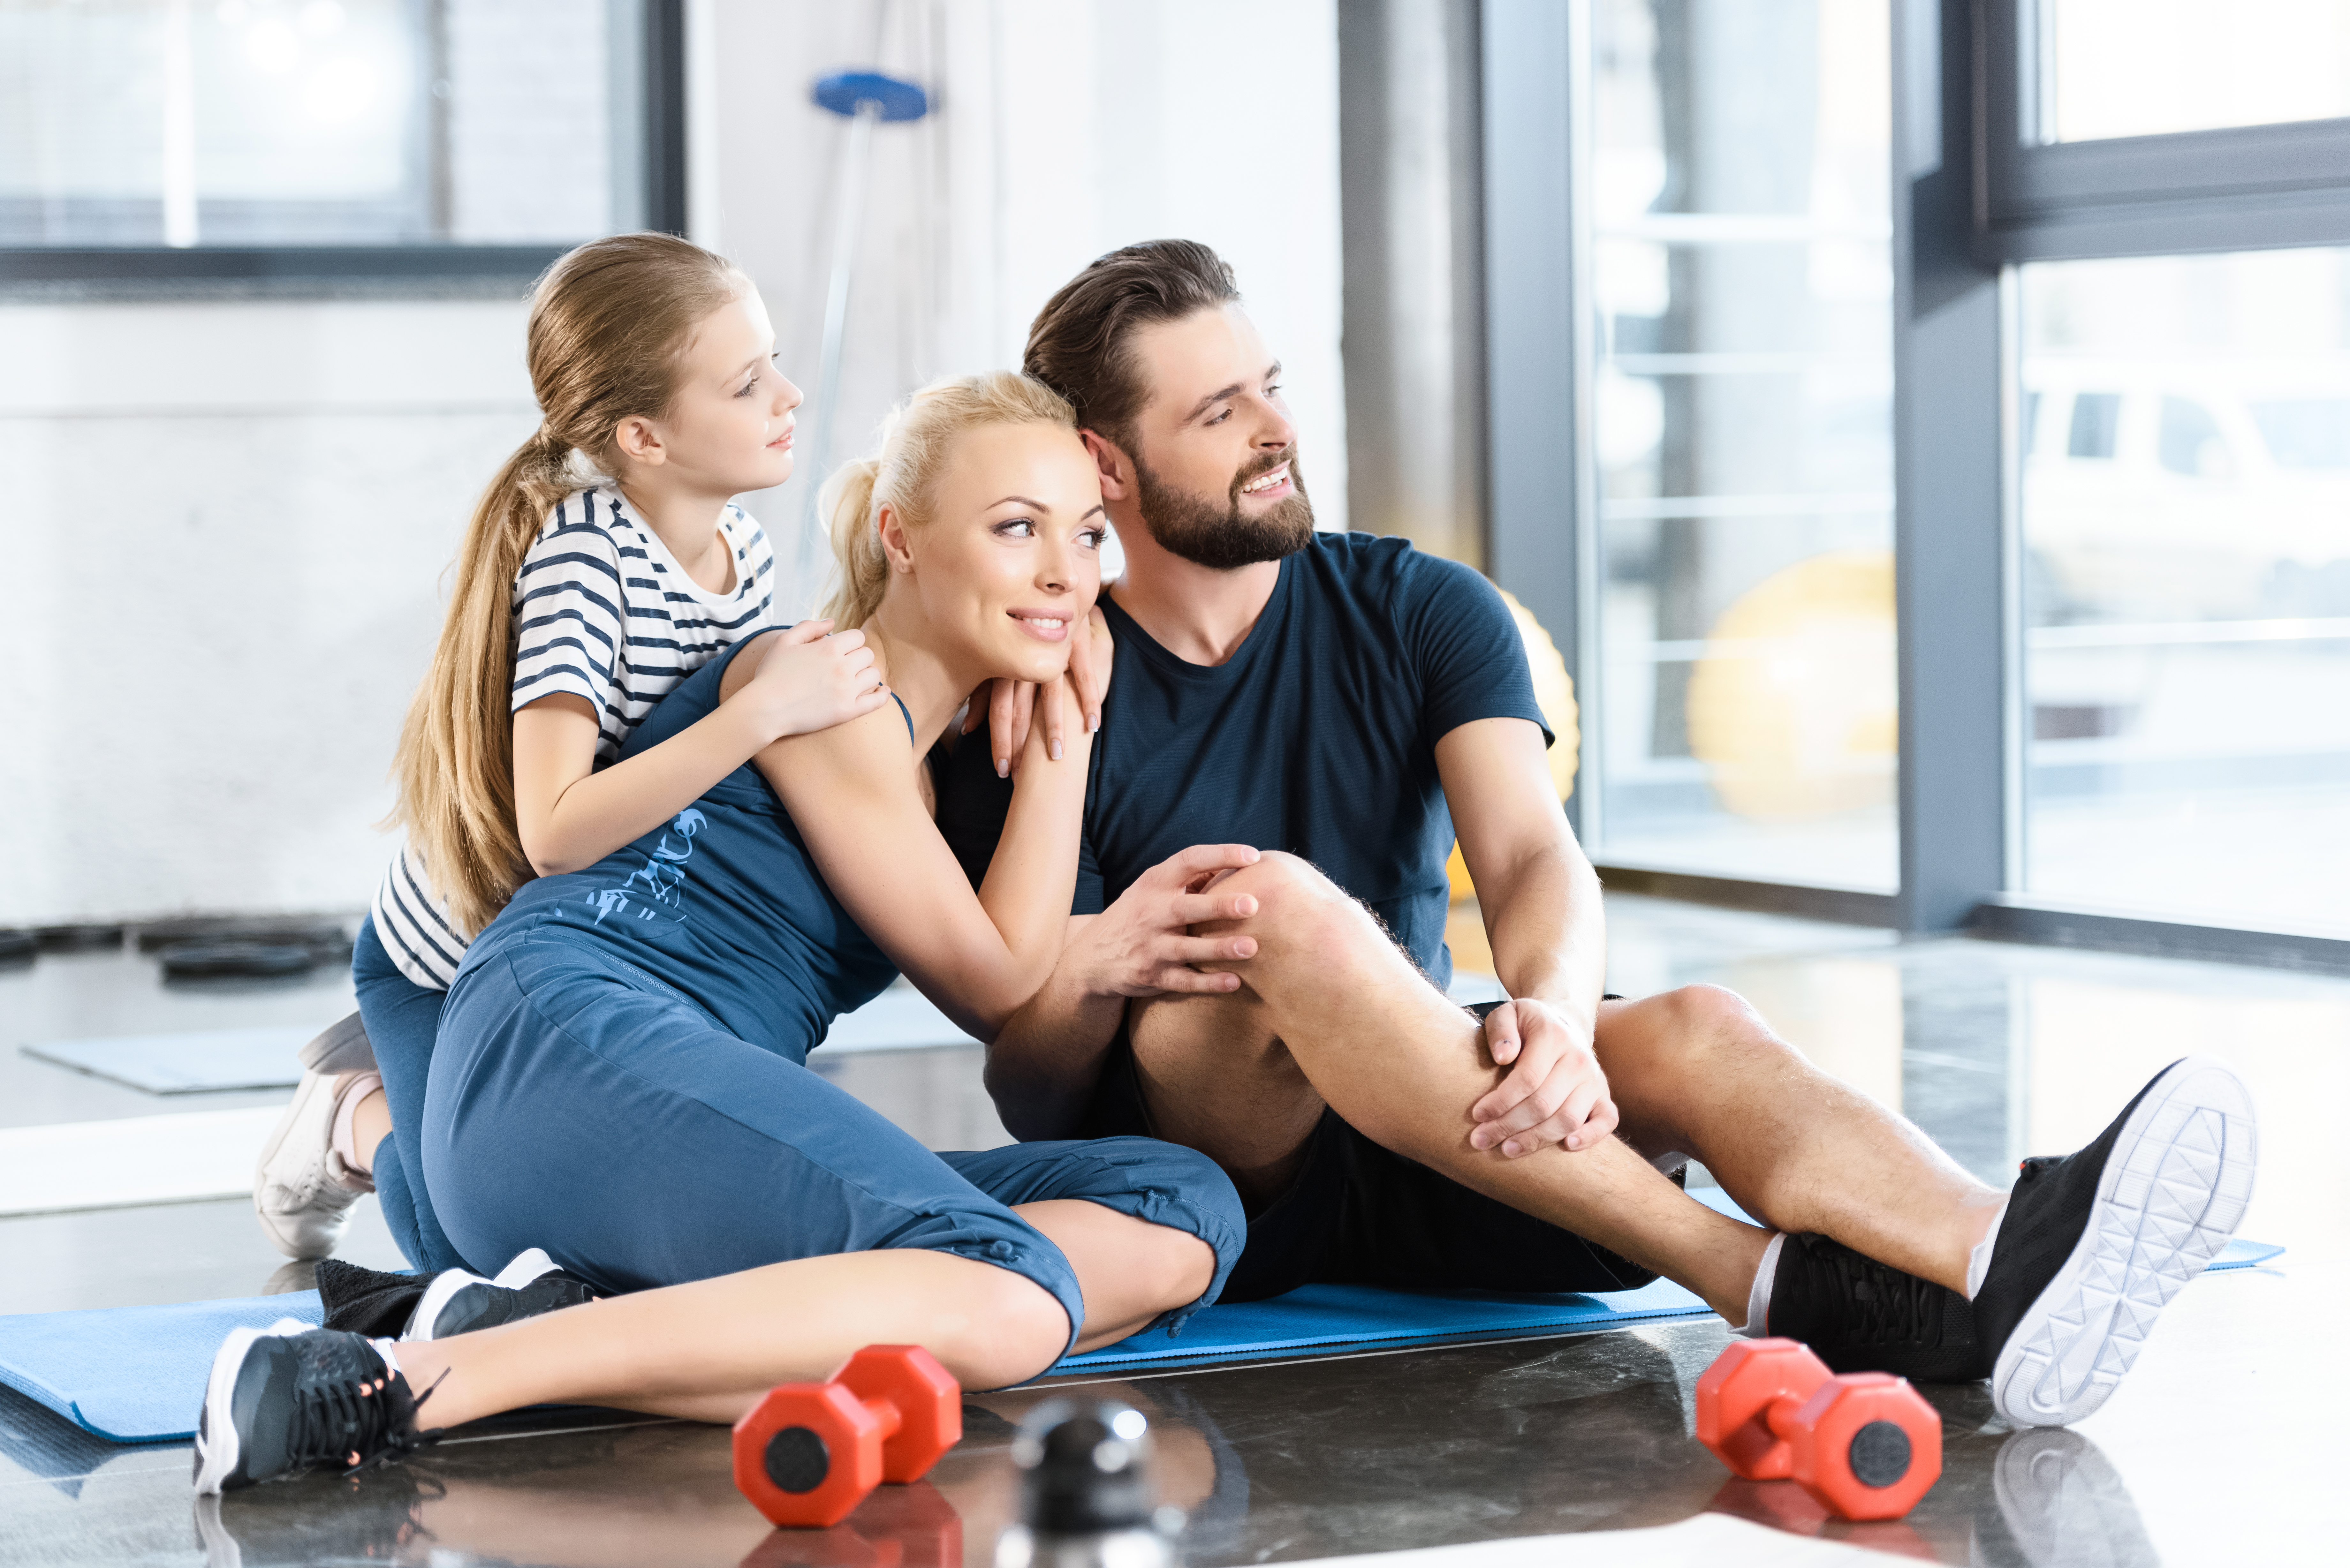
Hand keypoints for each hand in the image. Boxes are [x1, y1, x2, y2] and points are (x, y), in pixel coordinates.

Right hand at [741, 620, 888, 737]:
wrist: (764, 710)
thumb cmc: (771, 674)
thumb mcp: (784, 641)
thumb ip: (810, 627)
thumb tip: (833, 622)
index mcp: (828, 648)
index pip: (857, 637)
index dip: (850, 642)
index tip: (841, 650)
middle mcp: (842, 667)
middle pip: (867, 655)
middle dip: (857, 658)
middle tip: (844, 666)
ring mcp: (846, 691)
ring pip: (873, 675)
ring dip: (866, 675)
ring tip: (854, 679)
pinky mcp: (847, 712)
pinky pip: (876, 701)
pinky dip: (882, 695)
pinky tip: (882, 691)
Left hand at [963, 608, 1113, 775]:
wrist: (1046, 591)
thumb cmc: (1017, 633)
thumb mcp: (997, 662)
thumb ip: (983, 695)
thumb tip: (968, 729)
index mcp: (1005, 666)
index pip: (1000, 710)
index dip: (1000, 740)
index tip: (1002, 769)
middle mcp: (1025, 660)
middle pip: (1021, 708)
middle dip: (1020, 743)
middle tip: (1019, 773)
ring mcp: (1052, 652)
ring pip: (1052, 695)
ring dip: (1055, 728)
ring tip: (1057, 756)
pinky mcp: (1077, 642)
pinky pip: (1084, 675)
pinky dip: (1088, 700)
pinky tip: (1092, 725)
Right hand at [1073, 844, 1265, 997]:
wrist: (1090, 958)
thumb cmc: (1135, 915)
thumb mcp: (1149, 889)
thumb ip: (1187, 878)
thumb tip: (1236, 863)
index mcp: (1154, 883)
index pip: (1188, 860)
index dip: (1221, 854)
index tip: (1253, 855)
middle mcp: (1151, 913)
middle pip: (1187, 908)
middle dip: (1219, 906)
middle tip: (1253, 904)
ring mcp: (1150, 947)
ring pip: (1187, 949)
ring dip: (1219, 948)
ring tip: (1251, 947)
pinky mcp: (1152, 976)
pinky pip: (1183, 981)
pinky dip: (1208, 983)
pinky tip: (1234, 982)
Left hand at [1468, 997, 1616, 1156]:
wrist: (1563, 1024)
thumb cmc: (1527, 1025)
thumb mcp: (1508, 1014)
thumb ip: (1501, 1030)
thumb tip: (1502, 1056)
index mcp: (1553, 1037)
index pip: (1527, 1078)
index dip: (1501, 1102)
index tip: (1477, 1115)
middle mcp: (1578, 1059)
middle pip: (1543, 1104)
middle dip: (1508, 1126)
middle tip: (1481, 1139)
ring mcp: (1594, 1080)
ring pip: (1568, 1119)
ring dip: (1536, 1139)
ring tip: (1507, 1150)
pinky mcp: (1604, 1096)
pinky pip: (1607, 1121)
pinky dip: (1590, 1137)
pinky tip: (1566, 1147)